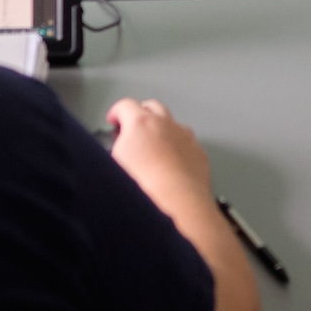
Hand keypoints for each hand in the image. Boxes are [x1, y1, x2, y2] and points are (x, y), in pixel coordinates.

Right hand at [107, 97, 212, 212]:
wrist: (177, 205)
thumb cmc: (145, 188)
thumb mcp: (112, 165)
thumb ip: (113, 150)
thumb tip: (114, 152)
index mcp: (140, 123)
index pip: (125, 105)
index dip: (116, 113)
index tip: (113, 120)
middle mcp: (165, 124)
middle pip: (151, 107)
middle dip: (140, 114)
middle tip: (132, 130)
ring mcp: (185, 137)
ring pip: (172, 123)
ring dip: (161, 130)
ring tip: (152, 148)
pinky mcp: (198, 153)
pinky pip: (186, 142)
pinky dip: (178, 147)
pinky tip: (171, 162)